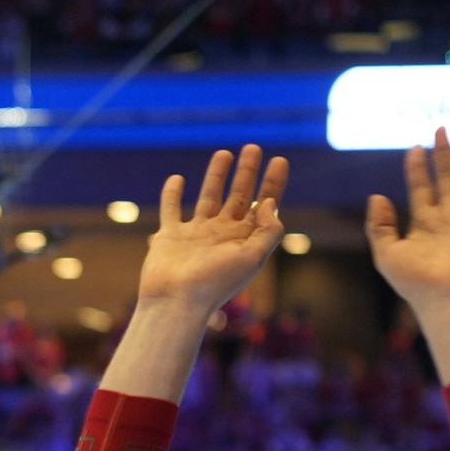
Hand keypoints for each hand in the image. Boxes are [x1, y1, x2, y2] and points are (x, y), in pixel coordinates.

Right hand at [132, 144, 289, 318]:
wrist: (176, 302)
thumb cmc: (215, 284)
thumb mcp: (252, 258)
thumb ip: (267, 231)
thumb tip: (269, 203)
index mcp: (243, 240)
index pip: (263, 206)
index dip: (273, 183)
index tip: (279, 160)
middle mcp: (222, 235)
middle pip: (239, 196)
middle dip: (247, 172)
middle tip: (253, 148)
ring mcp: (196, 234)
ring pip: (208, 197)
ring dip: (217, 175)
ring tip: (224, 153)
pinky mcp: (170, 237)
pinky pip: (171, 210)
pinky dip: (171, 194)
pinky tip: (177, 179)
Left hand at [369, 130, 449, 311]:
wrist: (446, 299)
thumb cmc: (415, 283)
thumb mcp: (386, 253)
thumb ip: (379, 225)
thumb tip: (377, 196)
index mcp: (424, 224)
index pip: (421, 187)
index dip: (417, 167)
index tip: (414, 148)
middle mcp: (448, 218)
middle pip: (446, 177)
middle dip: (443, 154)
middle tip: (440, 128)